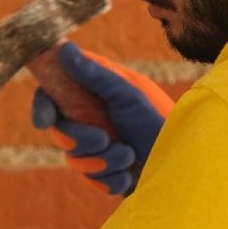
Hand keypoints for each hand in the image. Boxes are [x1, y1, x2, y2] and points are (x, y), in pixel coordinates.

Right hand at [30, 42, 173, 195]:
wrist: (185, 162)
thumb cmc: (159, 120)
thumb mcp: (129, 95)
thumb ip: (95, 75)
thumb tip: (63, 48)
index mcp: (92, 94)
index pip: (52, 96)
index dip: (42, 107)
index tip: (45, 121)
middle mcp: (91, 118)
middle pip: (60, 132)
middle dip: (81, 141)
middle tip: (105, 139)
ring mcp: (97, 146)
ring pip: (74, 160)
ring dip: (103, 162)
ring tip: (130, 155)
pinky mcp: (105, 172)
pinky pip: (91, 181)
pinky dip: (110, 180)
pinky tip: (130, 175)